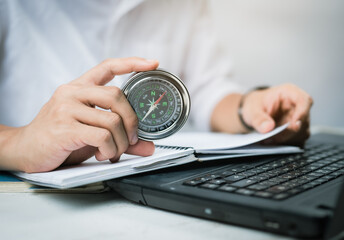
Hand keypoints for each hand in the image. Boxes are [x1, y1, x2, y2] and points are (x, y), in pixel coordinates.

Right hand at [4, 57, 158, 172]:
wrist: (24, 149)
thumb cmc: (59, 138)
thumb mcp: (90, 132)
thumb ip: (120, 136)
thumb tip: (148, 147)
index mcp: (78, 88)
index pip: (107, 66)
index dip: (131, 63)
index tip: (151, 63)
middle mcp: (72, 93)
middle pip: (116, 95)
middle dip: (132, 120)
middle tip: (131, 137)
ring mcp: (66, 109)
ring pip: (112, 120)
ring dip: (121, 142)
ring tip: (114, 151)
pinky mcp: (65, 128)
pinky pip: (102, 136)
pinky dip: (110, 149)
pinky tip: (102, 154)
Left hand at [242, 84, 312, 145]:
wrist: (254, 111)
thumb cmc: (256, 105)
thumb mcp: (252, 109)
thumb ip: (258, 118)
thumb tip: (268, 128)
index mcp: (289, 93)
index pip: (304, 100)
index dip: (302, 113)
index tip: (294, 125)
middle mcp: (297, 106)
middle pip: (303, 121)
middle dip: (288, 132)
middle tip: (271, 137)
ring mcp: (299, 119)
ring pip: (301, 133)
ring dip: (286, 139)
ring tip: (268, 139)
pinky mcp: (297, 131)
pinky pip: (297, 140)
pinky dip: (285, 144)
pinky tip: (272, 141)